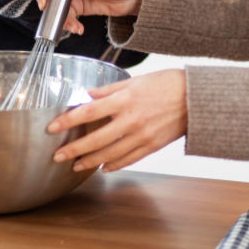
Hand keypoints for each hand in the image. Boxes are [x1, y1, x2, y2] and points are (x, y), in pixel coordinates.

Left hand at [47, 69, 185, 172]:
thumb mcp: (136, 80)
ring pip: (109, 154)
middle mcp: (131, 120)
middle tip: (57, 156)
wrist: (196, 98)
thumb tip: (88, 94)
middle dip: (73, 149)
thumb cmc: (167, 84)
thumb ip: (110, 90)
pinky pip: (128, 159)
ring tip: (75, 165)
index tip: (52, 128)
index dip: (68, 121)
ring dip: (90, 162)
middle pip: (95, 139)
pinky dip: (113, 165)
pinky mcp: (152, 146)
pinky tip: (102, 167)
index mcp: (124, 100)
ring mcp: (142, 136)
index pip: (88, 112)